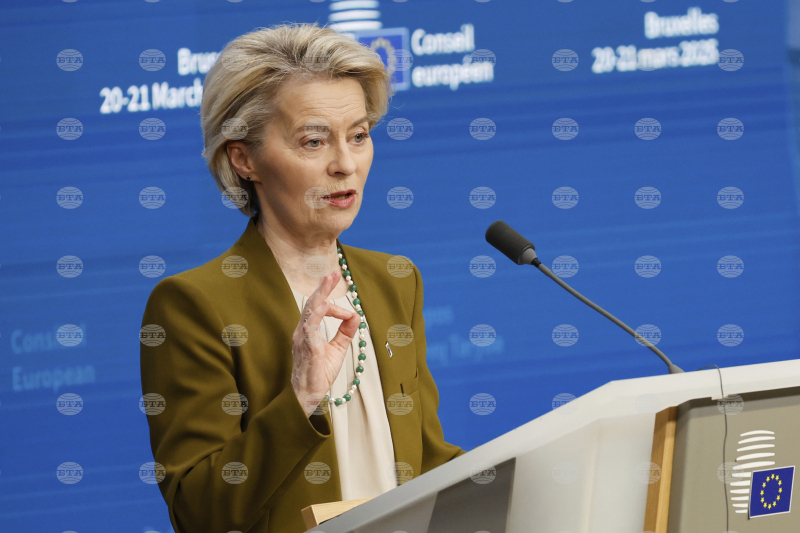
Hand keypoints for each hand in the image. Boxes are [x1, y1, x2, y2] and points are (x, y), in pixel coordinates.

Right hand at [291, 271, 359, 416]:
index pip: (319, 309)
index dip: (334, 306)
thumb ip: (346, 332)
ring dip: (320, 294)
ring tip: (328, 280)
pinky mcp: (307, 347)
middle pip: (312, 304)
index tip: (350, 314)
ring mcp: (302, 339)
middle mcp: (302, 332)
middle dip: (323, 287)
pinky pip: (310, 327)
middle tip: (332, 272)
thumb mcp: (338, 349)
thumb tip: (356, 316)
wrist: (309, 395)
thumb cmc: (319, 373)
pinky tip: (324, 304)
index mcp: (308, 331)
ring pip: (310, 311)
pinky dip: (317, 314)